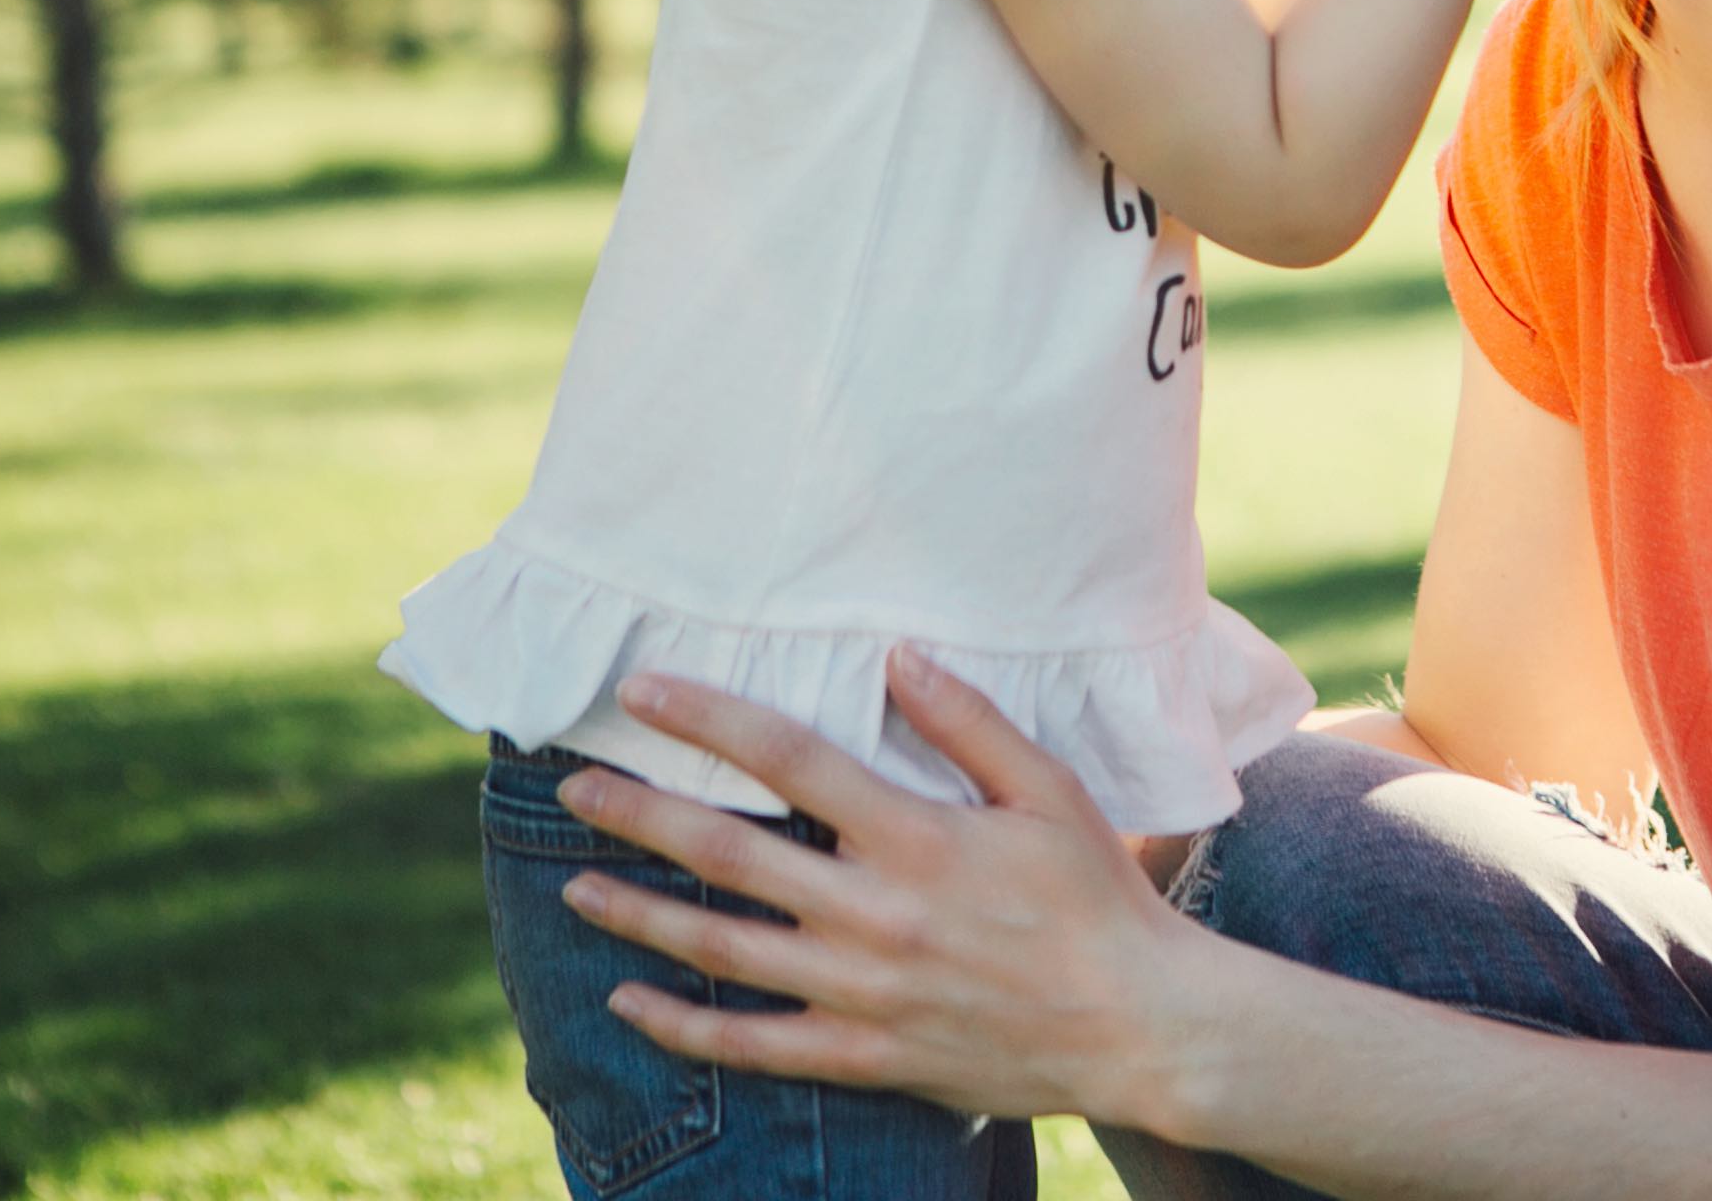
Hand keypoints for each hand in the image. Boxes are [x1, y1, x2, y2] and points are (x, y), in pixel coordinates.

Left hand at [552, 652, 1202, 1126]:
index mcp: (917, 836)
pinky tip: (628, 1003)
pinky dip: (683, 1028)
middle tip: (574, 787)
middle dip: (639, 814)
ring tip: (575, 884)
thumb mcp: (1050, 790)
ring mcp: (863, 991)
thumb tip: (896, 657)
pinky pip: (754, 1046)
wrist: (1138, 1025)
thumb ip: (969, 722)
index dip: (708, 718)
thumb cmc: (1098, 897)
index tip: (643, 690)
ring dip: (639, 915)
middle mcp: (874, 913)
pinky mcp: (867, 1054)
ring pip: (723, 950)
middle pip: (729, 853)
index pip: (789, 759)